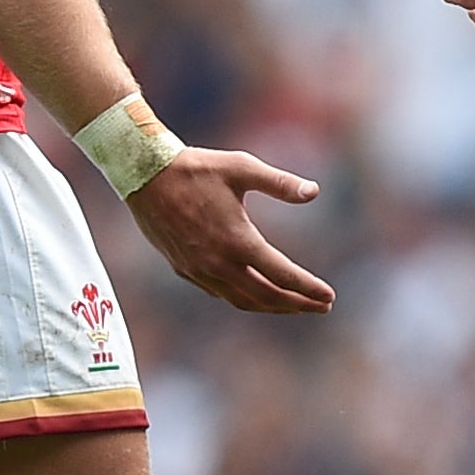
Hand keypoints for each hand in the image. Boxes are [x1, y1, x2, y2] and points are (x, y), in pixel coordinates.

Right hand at [127, 148, 334, 313]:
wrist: (145, 175)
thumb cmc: (197, 167)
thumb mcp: (242, 167)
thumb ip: (280, 183)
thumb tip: (315, 192)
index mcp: (238, 241)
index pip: (282, 275)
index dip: (308, 288)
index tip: (329, 297)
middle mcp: (219, 263)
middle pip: (266, 296)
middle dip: (297, 304)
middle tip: (322, 307)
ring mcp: (199, 270)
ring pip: (241, 301)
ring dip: (271, 306)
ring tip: (295, 305)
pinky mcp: (184, 269)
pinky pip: (220, 293)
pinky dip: (243, 299)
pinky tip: (255, 294)